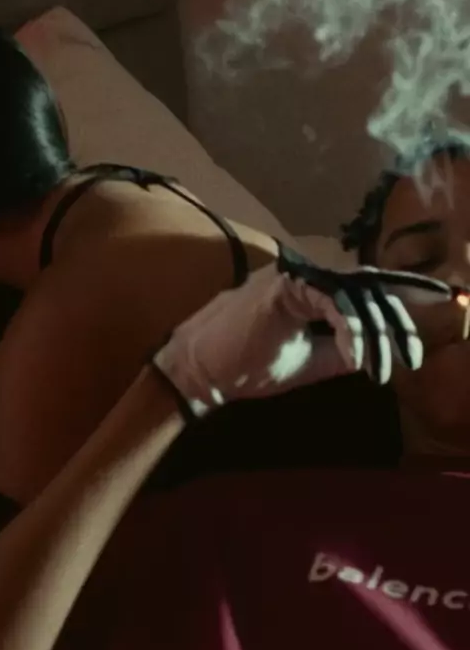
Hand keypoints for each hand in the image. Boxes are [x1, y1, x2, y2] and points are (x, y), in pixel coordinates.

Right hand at [152, 244, 451, 418]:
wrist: (204, 373)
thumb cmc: (250, 366)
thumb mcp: (312, 361)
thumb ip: (344, 350)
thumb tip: (379, 353)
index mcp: (314, 290)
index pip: (368, 285)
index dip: (407, 289)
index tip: (445, 298)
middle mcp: (308, 276)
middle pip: (371, 286)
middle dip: (399, 321)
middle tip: (414, 357)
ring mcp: (296, 277)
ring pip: (357, 295)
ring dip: (377, 335)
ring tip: (384, 370)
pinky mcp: (284, 287)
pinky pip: (334, 304)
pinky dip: (351, 332)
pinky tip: (358, 361)